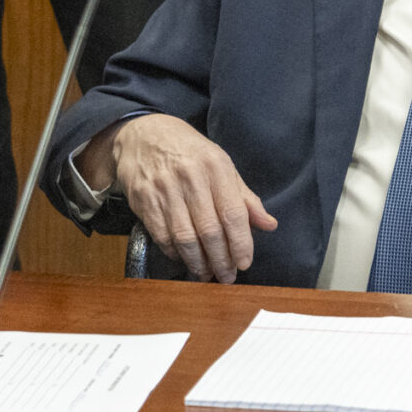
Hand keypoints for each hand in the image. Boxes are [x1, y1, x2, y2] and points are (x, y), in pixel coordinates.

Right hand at [99, 113, 277, 281]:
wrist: (144, 134)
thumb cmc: (190, 153)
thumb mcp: (222, 165)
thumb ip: (245, 197)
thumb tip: (269, 224)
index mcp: (216, 167)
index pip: (233, 213)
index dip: (241, 243)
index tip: (245, 263)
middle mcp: (190, 178)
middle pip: (209, 230)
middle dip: (221, 260)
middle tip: (227, 276)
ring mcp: (164, 189)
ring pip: (184, 238)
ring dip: (198, 262)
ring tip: (207, 274)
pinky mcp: (143, 200)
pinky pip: (162, 236)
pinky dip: (175, 253)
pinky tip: (184, 258)